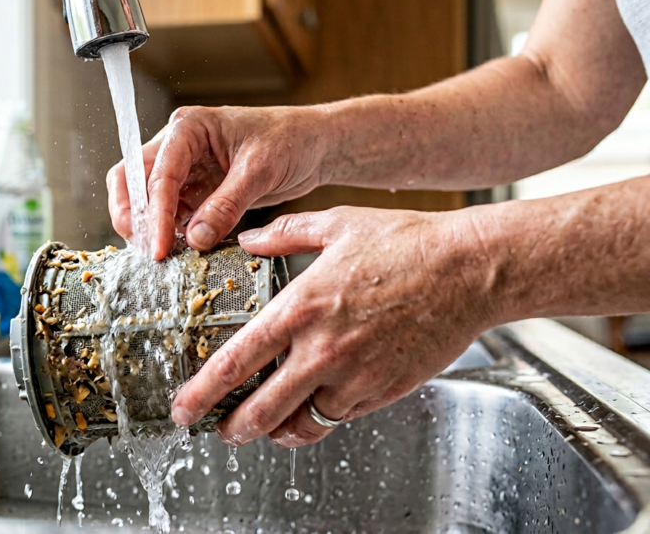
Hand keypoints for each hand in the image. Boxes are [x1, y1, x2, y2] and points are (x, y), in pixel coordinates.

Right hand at [106, 106, 325, 259]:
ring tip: (162, 256)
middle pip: (131, 180)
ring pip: (143, 199)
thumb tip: (196, 238)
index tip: (159, 247)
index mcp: (188, 128)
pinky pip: (167, 213)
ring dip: (147, 228)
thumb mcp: (260, 171)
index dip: (154, 213)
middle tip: (147, 251)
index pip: (157, 173)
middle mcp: (176, 145)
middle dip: (133, 217)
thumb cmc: (290, 140)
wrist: (312, 146)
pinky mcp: (192, 190)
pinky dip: (167, 233)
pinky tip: (177, 251)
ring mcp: (181, 168)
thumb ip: (227, 204)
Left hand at [170, 206, 497, 446]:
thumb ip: (284, 233)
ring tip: (262, 427)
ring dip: (274, 431)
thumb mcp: (337, 224)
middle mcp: (322, 349)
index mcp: (300, 307)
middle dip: (230, 428)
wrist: (471, 269)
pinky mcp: (383, 392)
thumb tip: (249, 239)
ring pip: (299, 425)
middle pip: (260, 411)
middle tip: (218, 430)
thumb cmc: (408, 244)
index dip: (201, 392)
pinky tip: (310, 408)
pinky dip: (318, 419)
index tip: (183, 407)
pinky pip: (338, 418)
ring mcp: (355, 376)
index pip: (236, 362)